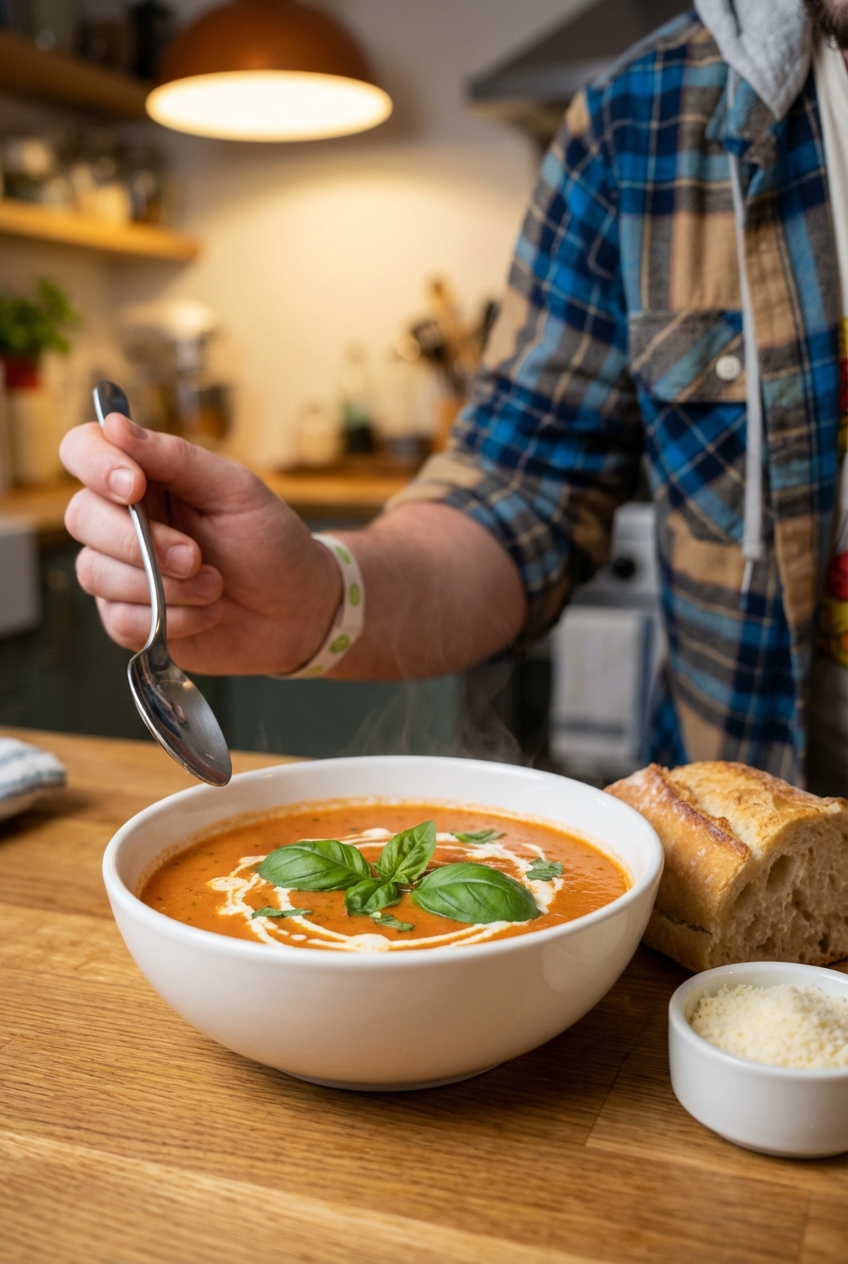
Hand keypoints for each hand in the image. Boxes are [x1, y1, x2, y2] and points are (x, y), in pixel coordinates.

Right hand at [60, 415, 341, 675]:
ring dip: (163, 586)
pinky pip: (120, 619)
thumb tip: (116, 426)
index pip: (83, 451)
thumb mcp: (237, 492)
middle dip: (141, 543)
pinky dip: (172, 619)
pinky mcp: (129, 618)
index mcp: (146, 477)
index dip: (96, 464)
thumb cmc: (270, 543)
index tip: (134, 486)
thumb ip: (178, 459)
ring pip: (96, 573)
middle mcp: (123, 520)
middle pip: (81, 517)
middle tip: (197, 556)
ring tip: (214, 585)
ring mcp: (121, 571)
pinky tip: (207, 613)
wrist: (297, 611)